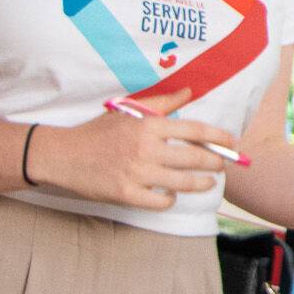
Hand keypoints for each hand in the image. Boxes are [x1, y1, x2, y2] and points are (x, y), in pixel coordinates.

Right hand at [27, 89, 234, 209]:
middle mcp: (145, 148)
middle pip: (195, 158)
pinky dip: (170, 199)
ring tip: (208, 181)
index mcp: (147, 126)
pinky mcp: (126, 194)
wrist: (61, 155)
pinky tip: (171, 194)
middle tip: (223, 164)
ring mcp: (136, 173)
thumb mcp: (128, 111)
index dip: (218, 137)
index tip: (232, 141)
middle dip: (216, 162)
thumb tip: (189, 91)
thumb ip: (162, 103)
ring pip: (184, 182)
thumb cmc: (98, 132)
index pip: (194, 129)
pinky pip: (161, 201)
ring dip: (202, 183)